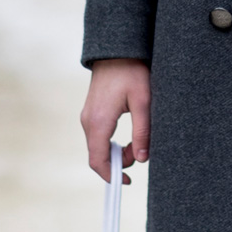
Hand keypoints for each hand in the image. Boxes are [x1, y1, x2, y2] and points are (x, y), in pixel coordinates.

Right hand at [81, 60, 150, 181]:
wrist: (117, 50)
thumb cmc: (131, 72)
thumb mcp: (143, 101)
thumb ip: (142, 131)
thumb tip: (142, 158)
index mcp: (99, 122)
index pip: (98, 161)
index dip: (112, 175)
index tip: (128, 181)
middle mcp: (88, 122)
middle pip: (97, 156)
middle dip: (118, 162)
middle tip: (140, 153)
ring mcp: (87, 117)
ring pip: (98, 147)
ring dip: (116, 152)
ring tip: (136, 142)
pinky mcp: (91, 113)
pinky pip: (97, 137)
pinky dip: (111, 144)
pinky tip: (127, 135)